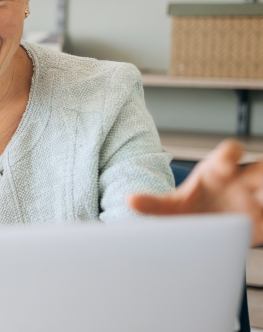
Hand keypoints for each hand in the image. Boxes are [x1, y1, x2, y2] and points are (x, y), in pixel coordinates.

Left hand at [129, 139, 262, 243]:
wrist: (208, 226)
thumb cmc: (192, 207)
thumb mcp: (173, 205)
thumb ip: (154, 204)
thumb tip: (130, 201)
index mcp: (217, 172)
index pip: (230, 153)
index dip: (230, 155)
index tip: (225, 166)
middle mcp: (241, 181)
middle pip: (258, 169)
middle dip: (258, 174)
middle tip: (252, 185)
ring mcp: (255, 198)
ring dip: (262, 196)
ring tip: (254, 210)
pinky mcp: (261, 219)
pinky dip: (261, 221)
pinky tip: (254, 226)